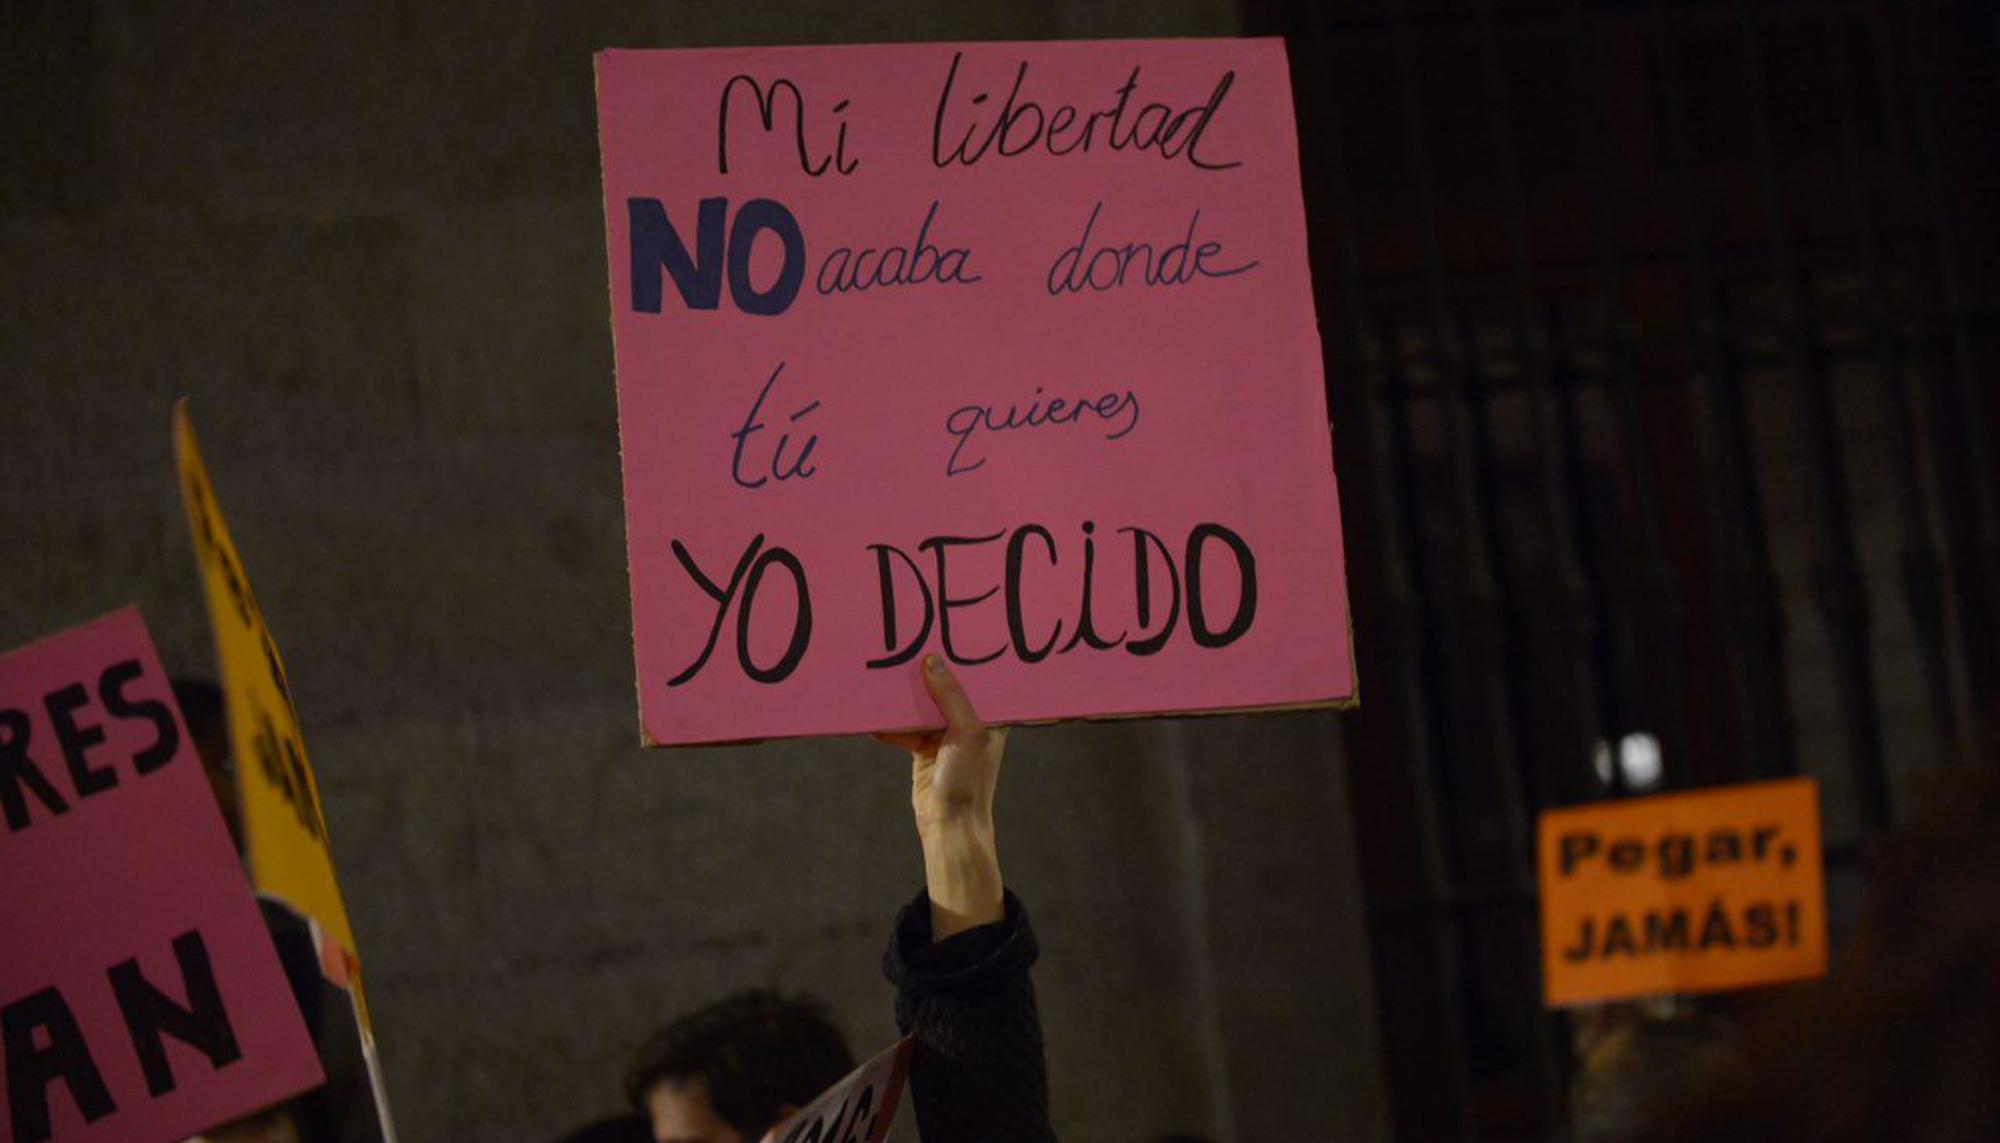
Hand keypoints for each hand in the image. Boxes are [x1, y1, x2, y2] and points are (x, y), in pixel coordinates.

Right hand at [874, 654, 1007, 939]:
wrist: (948, 825)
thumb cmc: (968, 781)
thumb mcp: (966, 733)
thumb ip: (950, 696)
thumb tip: (931, 660)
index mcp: (992, 713)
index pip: (979, 676)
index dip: (964, 655)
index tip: (945, 630)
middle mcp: (970, 719)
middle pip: (945, 686)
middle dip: (927, 670)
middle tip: (906, 642)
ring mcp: (945, 733)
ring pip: (920, 704)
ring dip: (902, 695)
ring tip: (884, 671)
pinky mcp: (923, 747)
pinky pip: (902, 726)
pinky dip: (888, 722)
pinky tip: (871, 711)